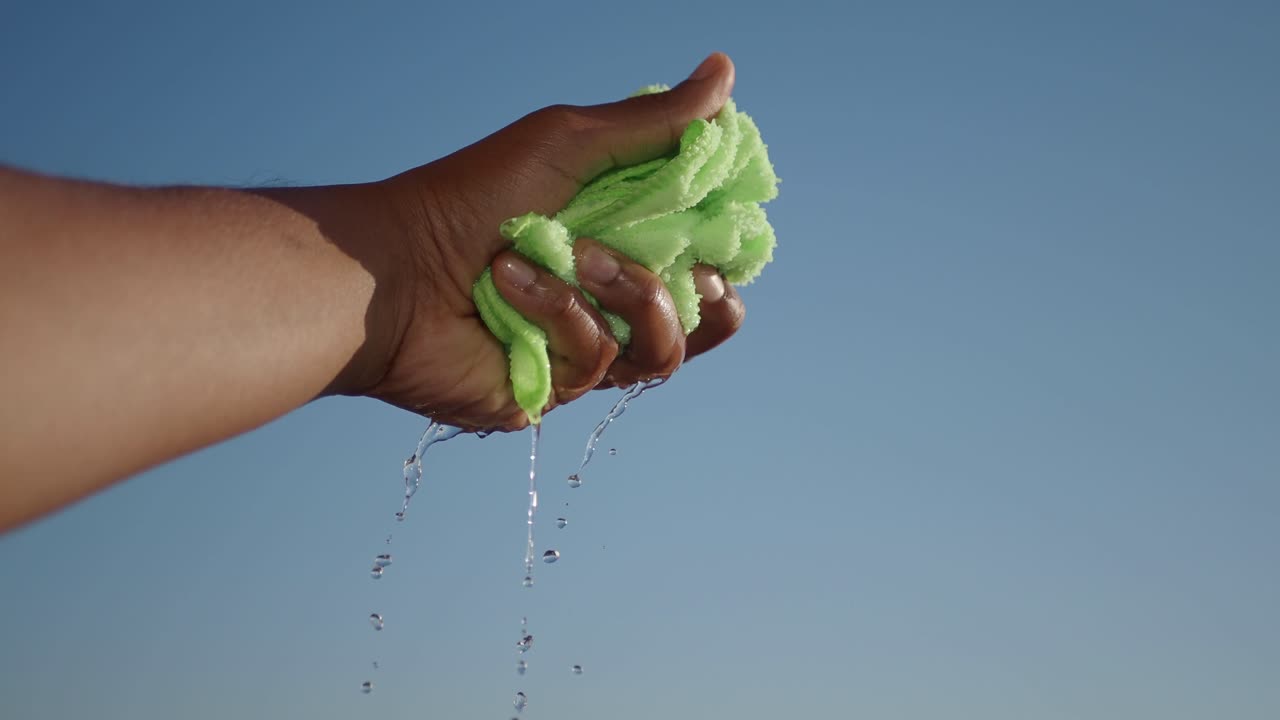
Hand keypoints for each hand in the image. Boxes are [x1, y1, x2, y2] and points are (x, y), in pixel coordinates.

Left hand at [358, 53, 746, 430]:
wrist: (391, 266)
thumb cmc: (471, 197)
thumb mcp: (570, 143)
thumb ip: (653, 123)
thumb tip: (725, 71)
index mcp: (620, 246)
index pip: (703, 263)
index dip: (726, 252)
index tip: (730, 226)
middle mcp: (607, 305)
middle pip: (701, 322)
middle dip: (705, 293)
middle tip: (690, 266)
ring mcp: (581, 352)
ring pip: (663, 350)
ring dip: (628, 292)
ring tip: (573, 254)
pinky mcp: (553, 392)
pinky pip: (598, 361)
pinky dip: (559, 310)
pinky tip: (510, 281)